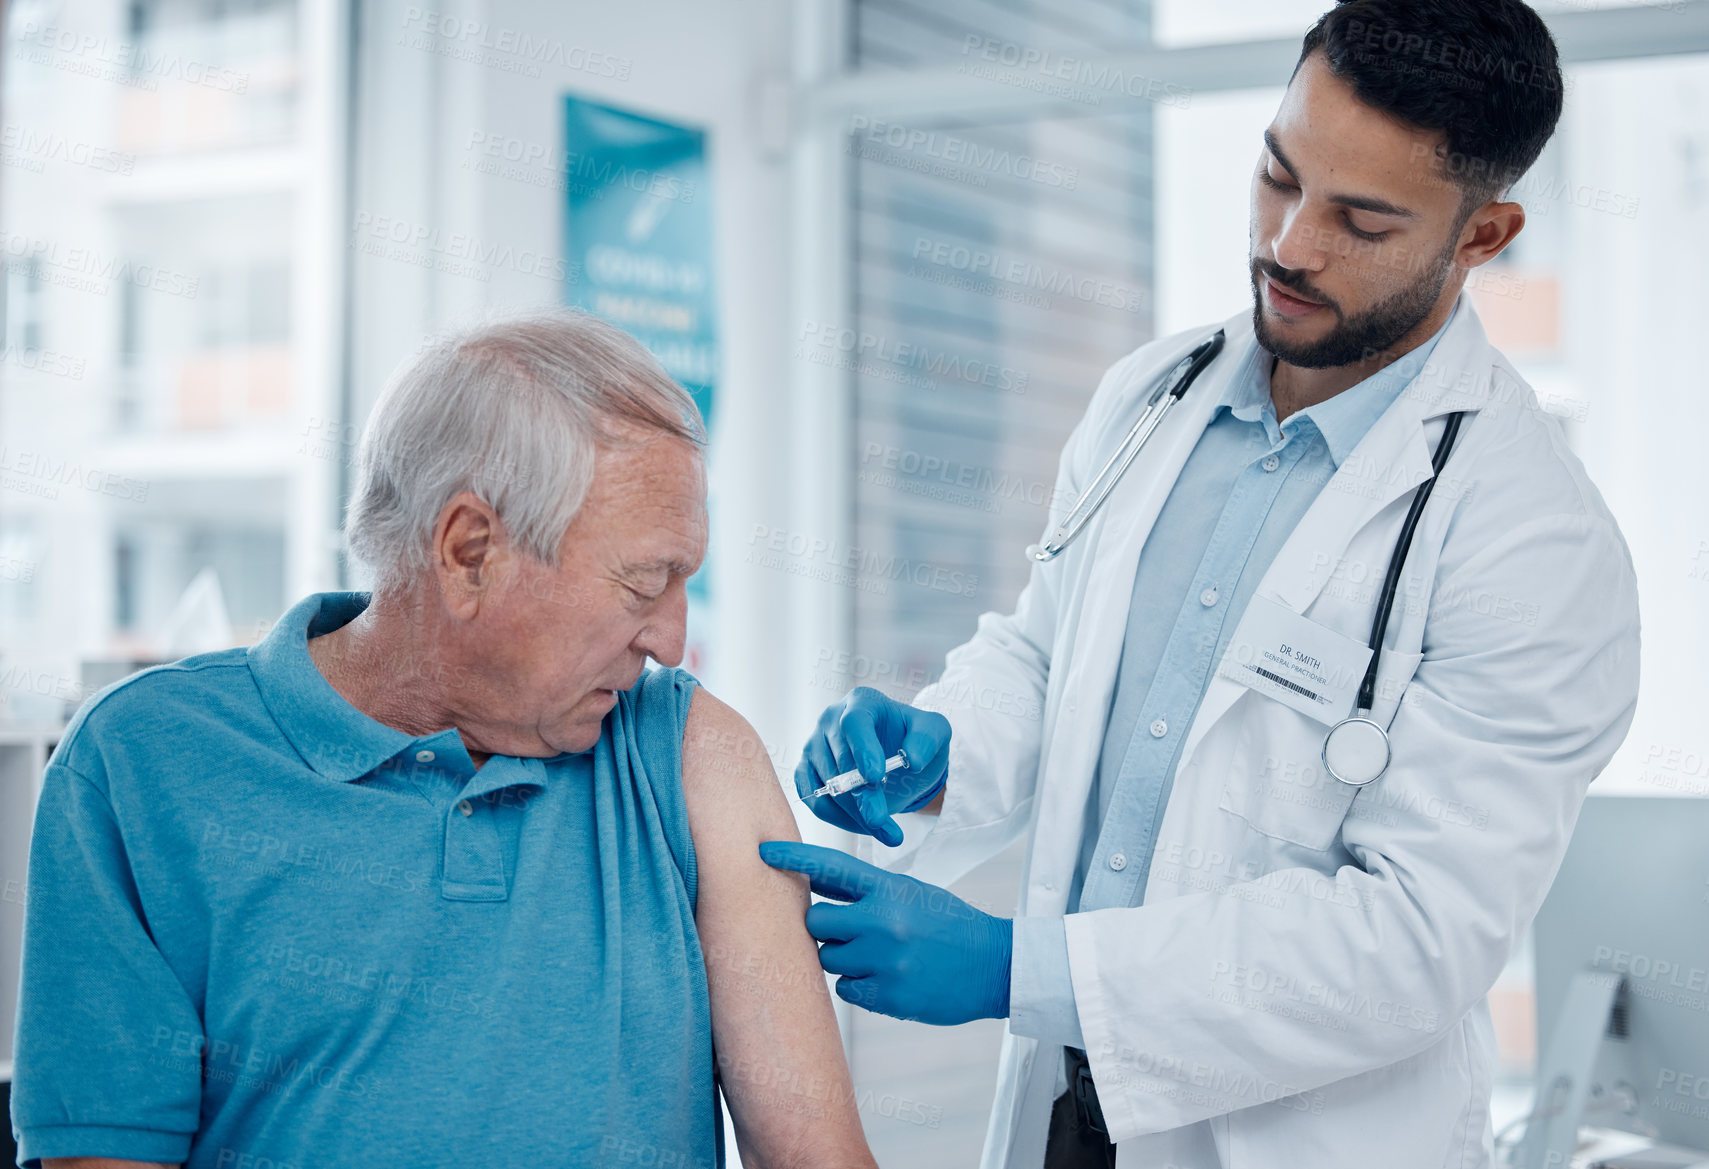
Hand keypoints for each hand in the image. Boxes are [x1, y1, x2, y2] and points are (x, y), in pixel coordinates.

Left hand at [758, 840, 1010, 1025]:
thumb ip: (864, 891)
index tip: (762, 851)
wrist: (994, 966)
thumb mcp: (910, 894)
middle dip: (827, 927)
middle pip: (817, 922)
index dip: (793, 858)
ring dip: (844, 958)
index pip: (831, 867)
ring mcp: (884, 961)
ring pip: (828, 959)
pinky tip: (889, 978)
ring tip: (880, 957)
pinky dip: (859, 986)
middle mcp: (882, 922)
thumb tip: (815, 886)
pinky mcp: (887, 996)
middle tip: (855, 932)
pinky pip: (845, 990)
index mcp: (889, 890)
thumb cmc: (949, 926)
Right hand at [795, 687, 950, 845]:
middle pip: (840, 760)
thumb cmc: (914, 739)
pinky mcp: (806, 770)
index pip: (854, 723)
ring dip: (855, 813)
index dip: (863, 750)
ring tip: (883, 827)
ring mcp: (814, 745)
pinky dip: (838, 819)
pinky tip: (864, 826)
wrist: (898, 756)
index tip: (875, 777)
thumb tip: (913, 759)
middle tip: (880, 819)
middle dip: (862, 795)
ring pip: (827, 786)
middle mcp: (831, 719)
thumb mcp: (935, 732)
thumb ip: (927, 739)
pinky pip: (814, 800)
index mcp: (861, 702)